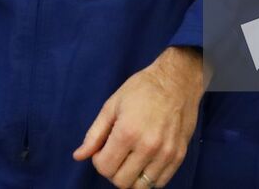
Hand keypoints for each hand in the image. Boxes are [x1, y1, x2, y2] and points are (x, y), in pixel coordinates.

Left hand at [73, 47, 203, 187]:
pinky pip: (159, 183)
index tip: (104, 148)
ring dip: (131, 177)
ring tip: (131, 158)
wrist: (177, 81)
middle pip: (121, 182)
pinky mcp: (179, 156)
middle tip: (117, 153)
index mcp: (128, 132)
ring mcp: (166, 153)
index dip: (98, 160)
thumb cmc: (142, 89)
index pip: (104, 168)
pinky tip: (145, 161)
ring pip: (140, 187)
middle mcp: (148, 146)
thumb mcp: (112, 106)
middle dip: (113, 171)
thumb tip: (78, 156)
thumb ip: (94, 134)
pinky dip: (148, 178)